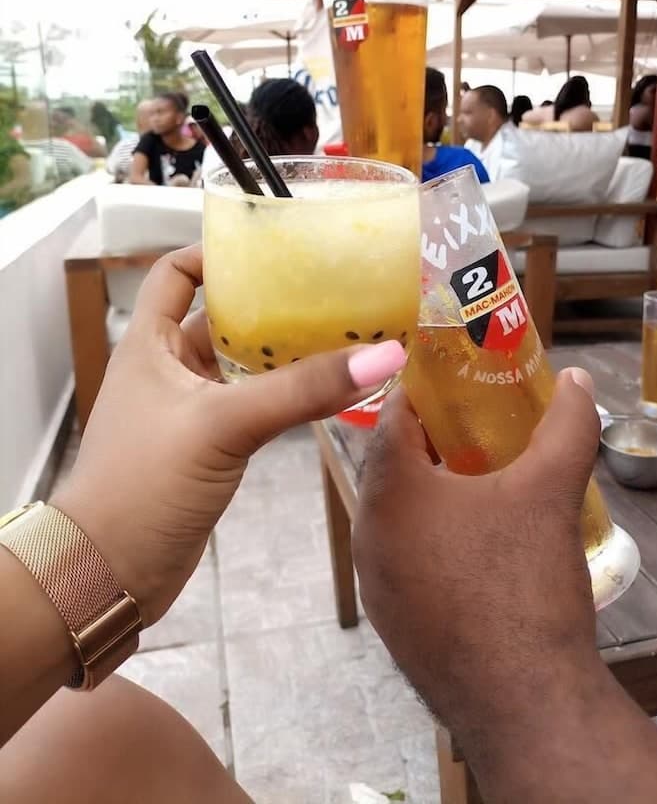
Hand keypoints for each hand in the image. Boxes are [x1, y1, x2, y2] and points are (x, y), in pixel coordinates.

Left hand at [54, 245, 405, 625]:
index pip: (177, 273)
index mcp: (149, 344)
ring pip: (241, 365)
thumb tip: (383, 355)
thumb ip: (301, 390)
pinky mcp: (207, 447)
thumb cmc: (145, 484)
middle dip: (271, 303)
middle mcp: (167, 369)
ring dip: (284, 352)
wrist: (109, 574)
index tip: (274, 247)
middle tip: (332, 291)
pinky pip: (251, 404)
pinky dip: (284, 394)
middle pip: (221, 317)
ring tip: (344, 333)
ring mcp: (188, 410)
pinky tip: (326, 390)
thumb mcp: (223, 424)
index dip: (218, 253)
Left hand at [353, 370, 601, 743]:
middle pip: (392, 467)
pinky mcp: (393, 626)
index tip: (457, 380)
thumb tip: (578, 380)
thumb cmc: (526, 585)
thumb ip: (566, 425)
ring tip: (484, 485)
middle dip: (433, 443)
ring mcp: (375, 587)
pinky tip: (479, 548)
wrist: (527, 705)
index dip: (426, 392)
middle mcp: (367, 536)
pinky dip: (432, 540)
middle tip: (479, 430)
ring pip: (398, 518)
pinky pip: (405, 561)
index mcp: (389, 493)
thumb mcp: (551, 491)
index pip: (393, 418)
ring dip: (433, 494)